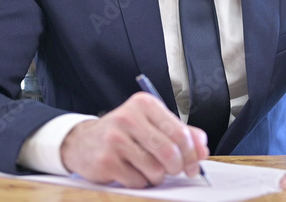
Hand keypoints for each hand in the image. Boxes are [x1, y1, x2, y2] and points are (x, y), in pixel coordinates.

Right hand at [59, 92, 208, 187]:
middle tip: (174, 170)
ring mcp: (115, 139)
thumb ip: (180, 133)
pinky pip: (137, 180)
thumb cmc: (124, 132)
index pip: (180, 132)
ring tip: (148, 168)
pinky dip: (140, 181)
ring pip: (155, 169)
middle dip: (177, 167)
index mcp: (145, 104)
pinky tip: (131, 171)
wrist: (83, 141)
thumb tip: (202, 147)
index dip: (192, 154)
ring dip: (157, 176)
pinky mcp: (105, 160)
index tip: (194, 165)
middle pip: (169, 152)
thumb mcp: (151, 124)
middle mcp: (128, 118)